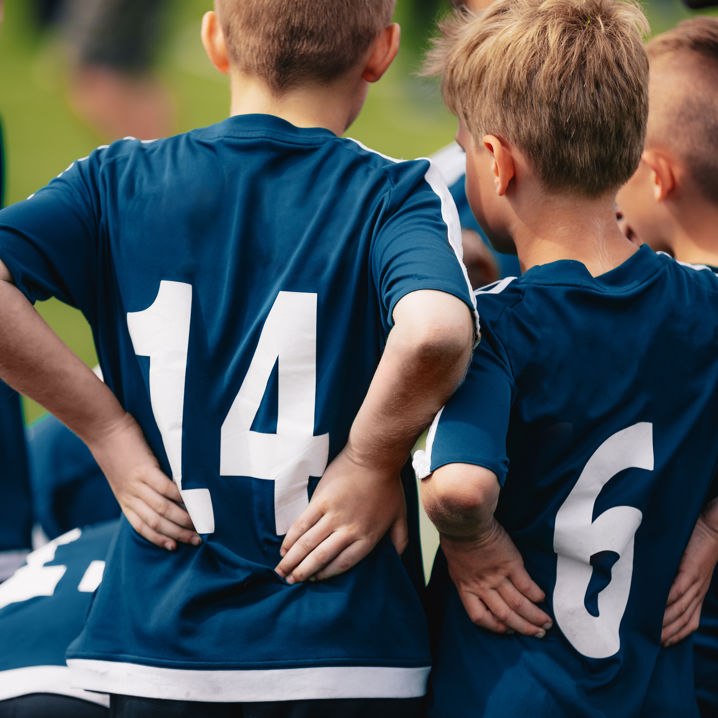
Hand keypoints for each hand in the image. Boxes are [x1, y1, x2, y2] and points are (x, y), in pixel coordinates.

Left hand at [87, 412, 200, 549]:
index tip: (175, 547)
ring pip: (161, 508)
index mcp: (124, 500)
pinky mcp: (144, 468)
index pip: (141, 528)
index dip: (158, 539)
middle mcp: (130, 496)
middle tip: (196, 540)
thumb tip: (162, 497)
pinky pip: (164, 487)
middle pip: (155, 522)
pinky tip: (192, 500)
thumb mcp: (122, 477)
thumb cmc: (116, 450)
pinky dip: (180, 495)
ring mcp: (136, 484)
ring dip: (182, 519)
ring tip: (198, 524)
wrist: (102, 431)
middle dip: (177, 534)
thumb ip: (139, 488)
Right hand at [275, 448, 406, 582]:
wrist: (374, 457)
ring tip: (281, 571)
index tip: (314, 581)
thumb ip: (400, 540)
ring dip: (292, 559)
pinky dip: (291, 538)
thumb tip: (399, 560)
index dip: (326, 574)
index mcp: (367, 537)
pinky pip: (302, 524)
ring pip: (308, 543)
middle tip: (289, 582)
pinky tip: (284, 548)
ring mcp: (333, 515)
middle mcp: (349, 530)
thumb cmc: (388, 485)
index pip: (343, 563)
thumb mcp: (401, 516)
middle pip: (321, 557)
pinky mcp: (321, 500)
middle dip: (303, 572)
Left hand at [442, 518, 550, 636]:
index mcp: (466, 588)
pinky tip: (542, 598)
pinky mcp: (510, 564)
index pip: (479, 617)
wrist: (464, 522)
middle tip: (538, 633)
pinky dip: (536, 595)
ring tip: (546, 623)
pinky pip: (526, 585)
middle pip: (505, 614)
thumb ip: (468, 582)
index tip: (508, 630)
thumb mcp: (456, 567)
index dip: (495, 627)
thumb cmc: (458, 541)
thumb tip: (483, 592)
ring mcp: (497, 576)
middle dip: (524, 627)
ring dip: (534, 616)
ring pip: (518, 604)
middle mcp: (482, 586)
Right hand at [662, 516, 717, 646]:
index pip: (689, 621)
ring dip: (666, 623)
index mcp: (699, 592)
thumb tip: (653, 585)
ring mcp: (695, 583)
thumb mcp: (689, 567)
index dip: (677, 635)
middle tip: (651, 644)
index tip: (661, 644)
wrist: (713, 527)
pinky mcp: (690, 571)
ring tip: (651, 631)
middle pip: (684, 621)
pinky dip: (667, 601)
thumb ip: (675, 577)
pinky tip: (656, 607)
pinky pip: (678, 590)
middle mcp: (698, 592)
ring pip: (681, 610)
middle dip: (669, 634)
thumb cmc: (698, 544)